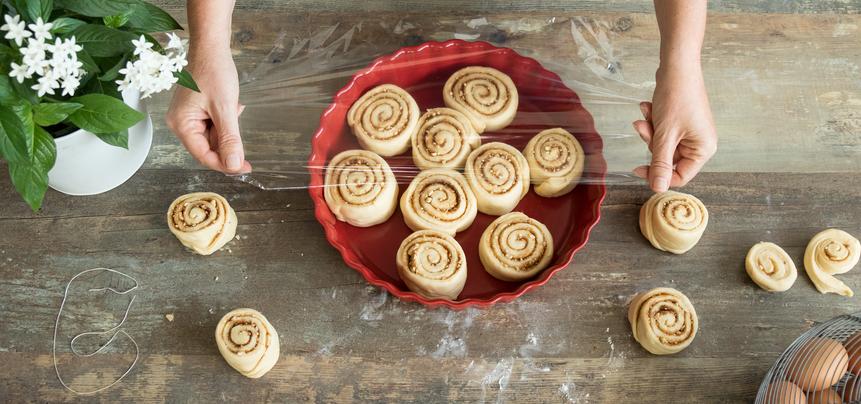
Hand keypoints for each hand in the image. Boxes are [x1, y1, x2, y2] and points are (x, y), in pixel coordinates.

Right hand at [166, 48, 250, 173]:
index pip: (203, 155)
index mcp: (182, 124)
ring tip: (235, 107)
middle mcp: (181, 123)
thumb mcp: (225, 108)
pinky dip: (226, 120)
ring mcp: (188, 117)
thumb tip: (233, 164)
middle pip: (208, 148)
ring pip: (213, 137)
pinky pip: (213, 125)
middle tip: (246, 143)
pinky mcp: (196, 111)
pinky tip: (232, 105)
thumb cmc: (213, 72)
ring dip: (229, 129)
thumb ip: (229, 139)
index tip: (245, 168)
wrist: (211, 46)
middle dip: (229, 144)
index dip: (225, 164)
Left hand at [632, 64, 716, 191]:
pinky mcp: (681, 121)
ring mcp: (691, 131)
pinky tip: (648, 106)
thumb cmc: (676, 98)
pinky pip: (662, 129)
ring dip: (650, 129)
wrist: (677, 66)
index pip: (680, 176)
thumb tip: (658, 189)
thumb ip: (661, 164)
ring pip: (662, 143)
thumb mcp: (665, 135)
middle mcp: (700, 142)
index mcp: (703, 149)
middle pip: (668, 158)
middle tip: (642, 126)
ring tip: (645, 112)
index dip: (658, 175)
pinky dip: (653, 120)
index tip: (637, 169)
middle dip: (651, 142)